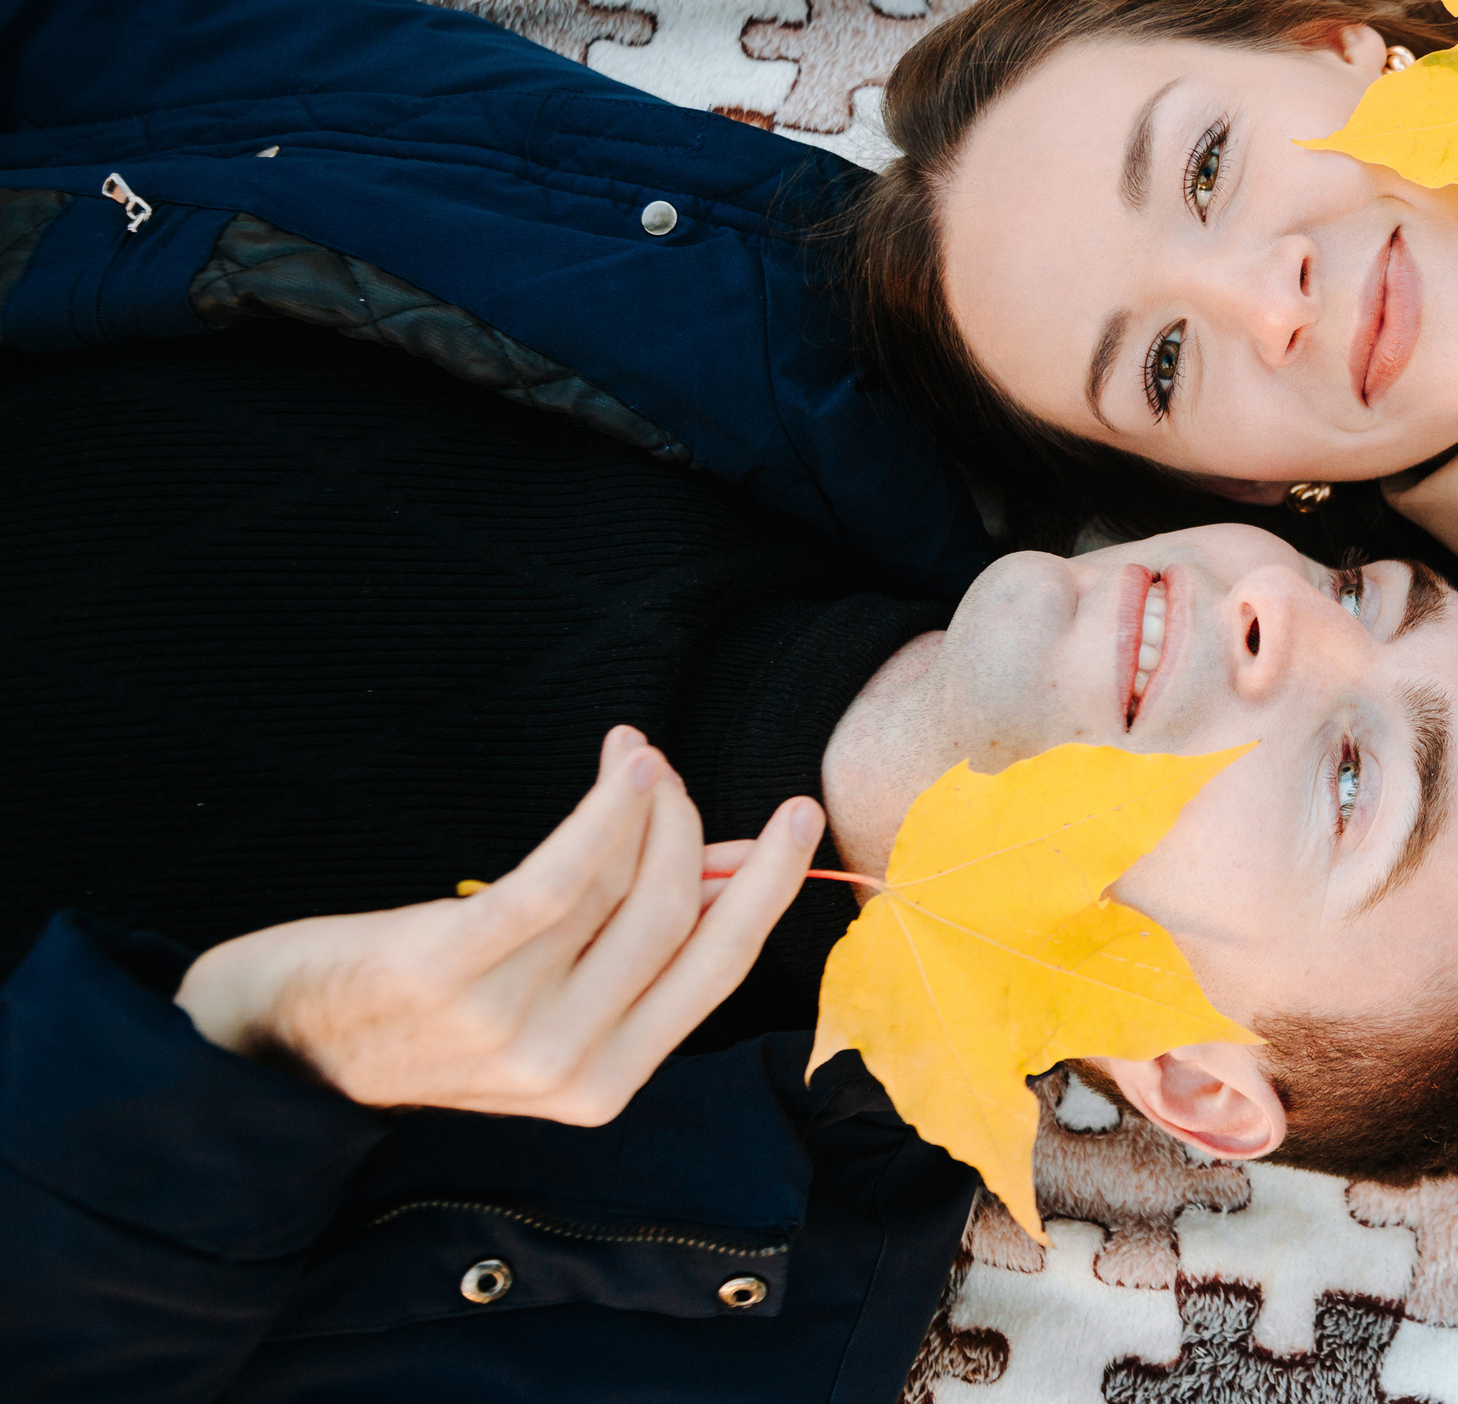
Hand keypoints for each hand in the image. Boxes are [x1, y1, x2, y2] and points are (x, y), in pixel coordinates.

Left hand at [175, 727, 826, 1124]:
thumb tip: (735, 867)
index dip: (769, 887)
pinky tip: (624, 761)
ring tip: (632, 759)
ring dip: (643, 800)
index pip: (716, 971)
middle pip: (675, 915)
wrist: (269, 1043)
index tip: (800, 817)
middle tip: (670, 773)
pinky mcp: (449, 972)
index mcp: (600, 1086)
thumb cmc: (409, 1012)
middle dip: (690, 824)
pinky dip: (605, 808)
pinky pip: (559, 875)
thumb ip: (635, 947)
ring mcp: (505, 1026)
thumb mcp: (537, 995)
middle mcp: (561, 1067)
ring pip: (621, 885)